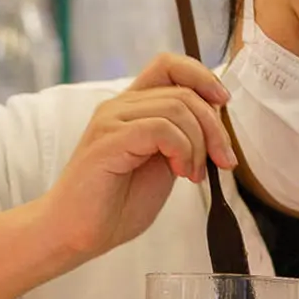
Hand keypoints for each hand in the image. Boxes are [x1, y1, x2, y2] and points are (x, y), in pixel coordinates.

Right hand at [40, 53, 234, 260]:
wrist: (75, 233)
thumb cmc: (115, 204)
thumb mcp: (162, 165)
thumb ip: (182, 139)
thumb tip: (215, 121)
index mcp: (131, 107)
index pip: (168, 65)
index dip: (202, 76)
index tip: (223, 103)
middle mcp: (118, 106)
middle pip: (183, 92)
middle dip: (214, 127)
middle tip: (221, 161)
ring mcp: (111, 120)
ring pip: (177, 108)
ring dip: (198, 144)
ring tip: (192, 174)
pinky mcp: (108, 140)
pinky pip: (161, 129)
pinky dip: (182, 150)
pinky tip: (180, 172)